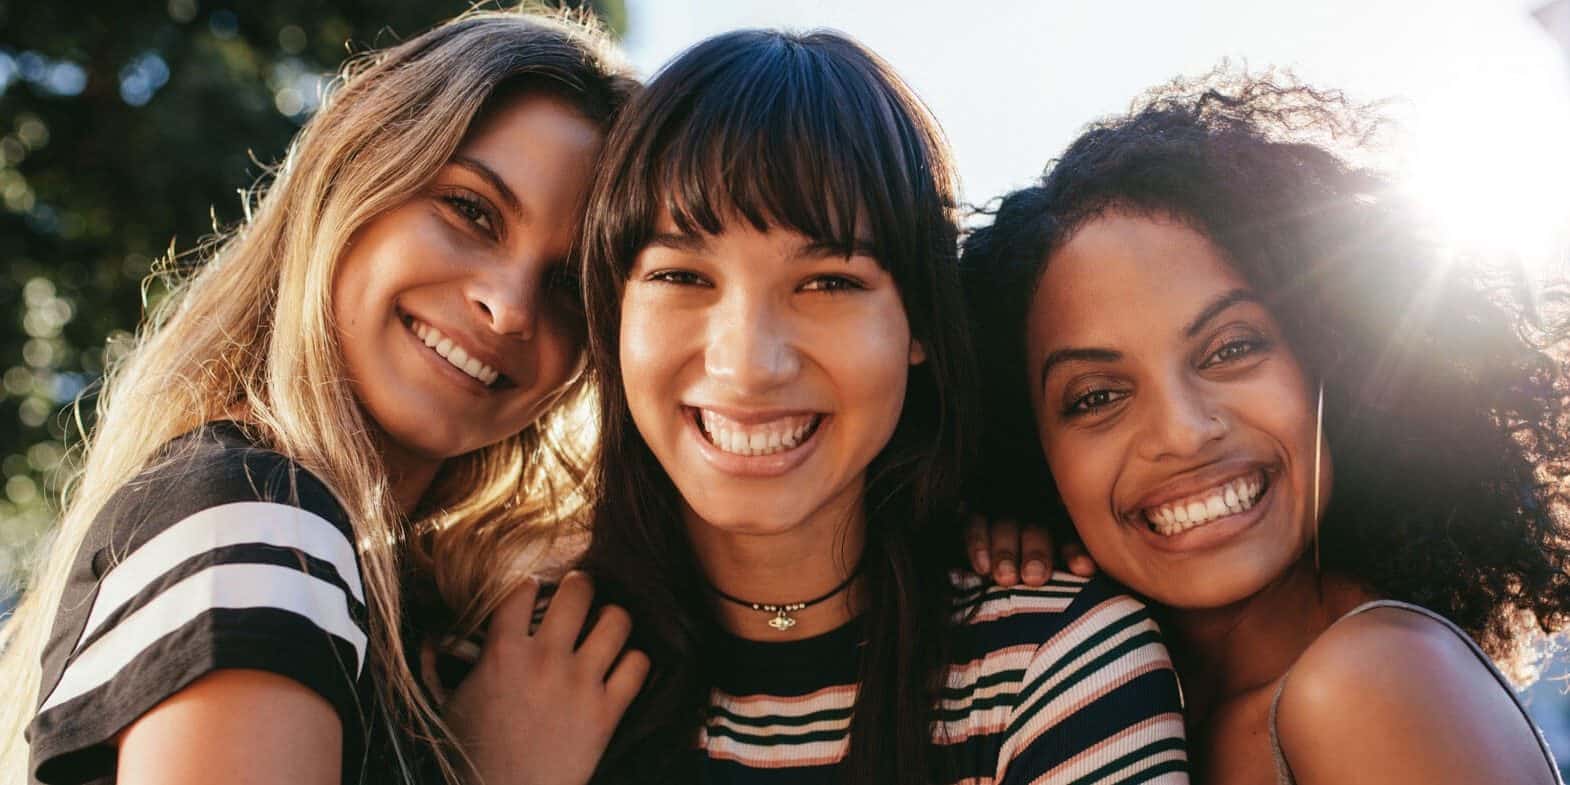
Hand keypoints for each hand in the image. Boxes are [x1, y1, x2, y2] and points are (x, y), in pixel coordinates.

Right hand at [434, 571, 649, 784]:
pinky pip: (638, 666)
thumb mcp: (449, 703)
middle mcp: (546, 661)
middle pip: (579, 591)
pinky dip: (634, 661)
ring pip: (617, 621)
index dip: (529, 585)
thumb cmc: (470, 754)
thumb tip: (431, 634)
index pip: (522, 587)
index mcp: (503, 653)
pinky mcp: (606, 714)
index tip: (532, 593)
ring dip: (612, 619)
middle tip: (579, 594)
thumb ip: (440, 663)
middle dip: (580, 586)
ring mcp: (580, 685)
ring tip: (605, 625)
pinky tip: (622, 665)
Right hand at [964, 514, 1096, 585]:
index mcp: (1061, 520)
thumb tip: (1090, 574)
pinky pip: (974, 524)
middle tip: (1035, 578)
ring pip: (1005, 526)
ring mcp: (1002, 512)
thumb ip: (1077, 565)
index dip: (1075, 549)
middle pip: (1037, 526)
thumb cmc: (1039, 573)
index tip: (1083, 569)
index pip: (1070, 529)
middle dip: (1036, 553)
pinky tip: (982, 569)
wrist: (981, 566)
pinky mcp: (975, 515)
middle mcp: (1033, 512)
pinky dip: (977, 545)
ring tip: (1007, 579)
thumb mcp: (1063, 564)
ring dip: (1006, 554)